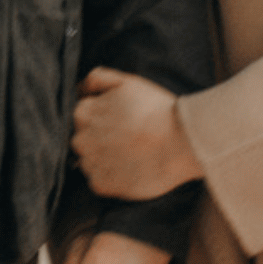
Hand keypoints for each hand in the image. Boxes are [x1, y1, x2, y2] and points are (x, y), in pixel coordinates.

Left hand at [69, 67, 201, 202]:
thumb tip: (79, 89)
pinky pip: (98, 181)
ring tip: (132, 154)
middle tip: (129, 138)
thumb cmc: (158, 110)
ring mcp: (91, 164)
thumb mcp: (127, 82)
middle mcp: (81, 139)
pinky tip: (131, 169)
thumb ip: (97, 78)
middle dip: (100, 138)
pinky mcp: (102, 185)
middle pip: (84, 139)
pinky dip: (111, 178)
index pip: (82, 116)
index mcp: (83, 113)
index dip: (104, 117)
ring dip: (104, 158)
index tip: (123, 121)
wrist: (183, 143)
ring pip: (89, 161)